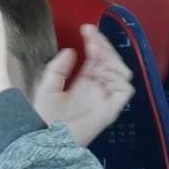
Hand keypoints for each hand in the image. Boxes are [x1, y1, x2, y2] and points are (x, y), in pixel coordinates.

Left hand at [31, 24, 135, 146]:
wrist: (43, 140)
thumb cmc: (43, 119)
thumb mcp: (47, 87)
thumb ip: (58, 69)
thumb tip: (71, 50)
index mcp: (85, 83)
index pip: (97, 58)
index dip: (96, 42)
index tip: (87, 28)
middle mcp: (98, 89)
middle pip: (111, 61)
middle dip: (104, 45)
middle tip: (91, 36)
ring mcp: (105, 99)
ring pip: (122, 72)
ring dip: (112, 59)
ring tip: (95, 52)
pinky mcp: (110, 110)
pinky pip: (125, 90)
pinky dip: (118, 77)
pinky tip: (101, 71)